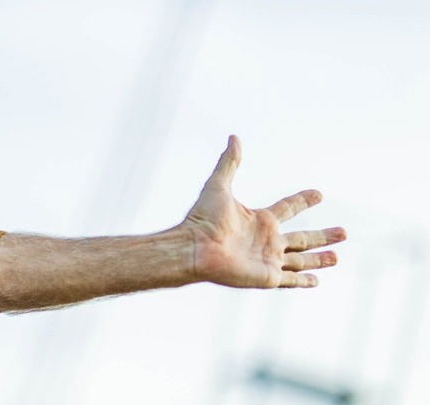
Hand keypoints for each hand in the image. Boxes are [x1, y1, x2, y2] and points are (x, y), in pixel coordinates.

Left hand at [175, 135, 347, 288]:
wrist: (194, 248)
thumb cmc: (203, 219)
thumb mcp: (218, 186)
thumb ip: (229, 163)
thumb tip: (234, 137)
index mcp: (260, 219)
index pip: (289, 208)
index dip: (304, 200)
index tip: (319, 194)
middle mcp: (267, 240)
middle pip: (302, 237)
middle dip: (323, 236)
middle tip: (344, 232)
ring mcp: (268, 259)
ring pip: (301, 260)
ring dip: (319, 259)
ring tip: (337, 257)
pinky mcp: (267, 276)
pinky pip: (290, 280)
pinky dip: (304, 281)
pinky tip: (317, 281)